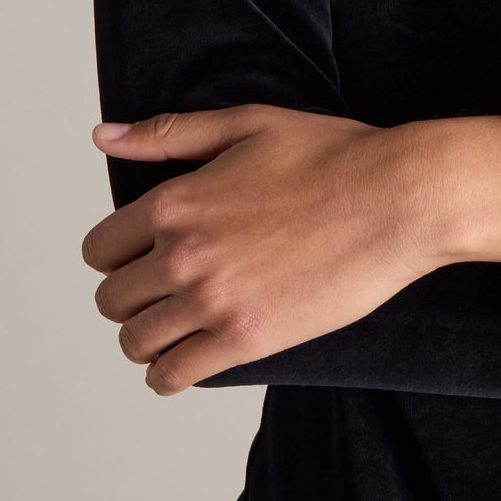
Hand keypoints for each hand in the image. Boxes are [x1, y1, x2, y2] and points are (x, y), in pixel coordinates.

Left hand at [82, 105, 500, 393]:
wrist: (400, 198)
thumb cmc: (335, 155)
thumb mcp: (248, 125)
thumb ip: (170, 133)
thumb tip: (103, 137)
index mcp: (176, 201)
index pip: (100, 249)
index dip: (117, 256)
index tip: (140, 261)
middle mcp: (183, 254)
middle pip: (111, 300)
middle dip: (131, 298)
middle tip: (161, 296)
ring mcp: (213, 300)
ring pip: (135, 342)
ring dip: (147, 339)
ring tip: (174, 330)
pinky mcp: (247, 338)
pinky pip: (174, 375)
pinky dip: (168, 375)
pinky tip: (186, 362)